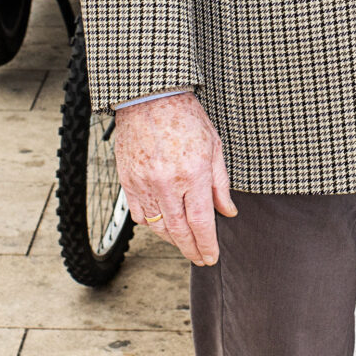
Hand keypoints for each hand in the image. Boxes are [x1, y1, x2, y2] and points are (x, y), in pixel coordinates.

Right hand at [113, 92, 236, 267]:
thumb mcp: (214, 147)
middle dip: (191, 250)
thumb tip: (227, 211)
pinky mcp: (128, 180)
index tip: (211, 256)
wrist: (149, 97)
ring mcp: (144, 182)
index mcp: (193, 173)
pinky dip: (152, 224)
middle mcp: (167, 182)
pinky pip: (139, 214)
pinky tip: (162, 224)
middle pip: (179, 231)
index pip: (201, 222)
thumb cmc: (184, 117)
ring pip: (158, 226)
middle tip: (200, 258)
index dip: (207, 245)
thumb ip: (221, 184)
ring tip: (184, 243)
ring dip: (172, 240)